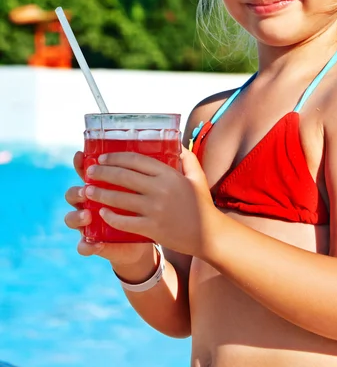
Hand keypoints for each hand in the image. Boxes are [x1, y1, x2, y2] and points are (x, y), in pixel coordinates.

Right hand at [64, 151, 152, 265]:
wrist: (141, 241)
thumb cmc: (147, 206)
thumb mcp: (149, 187)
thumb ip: (156, 167)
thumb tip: (175, 143)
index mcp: (102, 185)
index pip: (85, 171)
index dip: (80, 163)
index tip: (80, 155)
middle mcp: (91, 202)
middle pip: (75, 193)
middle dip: (78, 191)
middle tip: (86, 190)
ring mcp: (91, 224)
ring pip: (73, 218)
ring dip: (78, 217)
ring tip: (87, 216)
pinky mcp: (97, 243)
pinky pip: (85, 245)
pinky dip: (86, 246)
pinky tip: (92, 245)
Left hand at [82, 148, 217, 257]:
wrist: (208, 234)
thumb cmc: (202, 203)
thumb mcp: (197, 176)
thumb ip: (187, 158)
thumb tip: (177, 142)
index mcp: (169, 174)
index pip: (136, 160)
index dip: (116, 157)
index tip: (103, 157)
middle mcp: (160, 189)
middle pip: (124, 177)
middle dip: (102, 172)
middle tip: (90, 172)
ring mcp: (155, 209)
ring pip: (120, 198)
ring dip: (100, 193)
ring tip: (87, 191)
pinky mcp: (152, 228)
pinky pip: (125, 221)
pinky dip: (111, 217)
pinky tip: (102, 213)